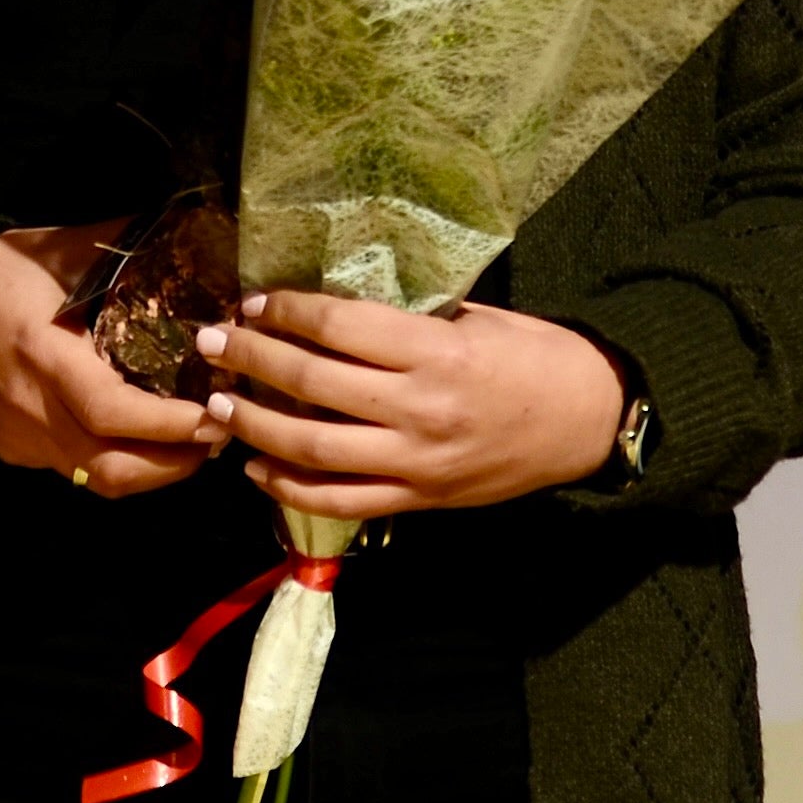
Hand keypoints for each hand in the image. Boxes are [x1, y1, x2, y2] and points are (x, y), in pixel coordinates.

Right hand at [0, 227, 221, 496]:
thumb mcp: (65, 251)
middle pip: (110, 468)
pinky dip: (116, 460)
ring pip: (95, 479)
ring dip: (151, 471)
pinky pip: (74, 469)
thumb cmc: (2, 271)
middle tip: (219, 436)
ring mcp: (19, 437)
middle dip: (173, 464)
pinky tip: (142, 438)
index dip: (167, 424)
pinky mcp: (13, 450)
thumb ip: (130, 247)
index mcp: (42, 354)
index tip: (215, 414)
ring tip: (192, 444)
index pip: (109, 410)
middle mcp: (30, 408)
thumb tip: (199, 232)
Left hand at [197, 288, 627, 518]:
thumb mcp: (476, 317)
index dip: (286, 311)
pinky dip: (290, 488)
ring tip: (220, 405)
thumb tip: (334, 305)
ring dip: (257, 425)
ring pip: (314, 449)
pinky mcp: (419, 500)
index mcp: (435, 351)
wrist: (590, 421)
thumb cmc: (534, 356)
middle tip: (212, 343)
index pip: (339, 326)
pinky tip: (256, 468)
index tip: (253, 302)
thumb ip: (409, 318)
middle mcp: (419, 409)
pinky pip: (340, 500)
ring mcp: (416, 462)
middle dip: (253, 359)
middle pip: (313, 384)